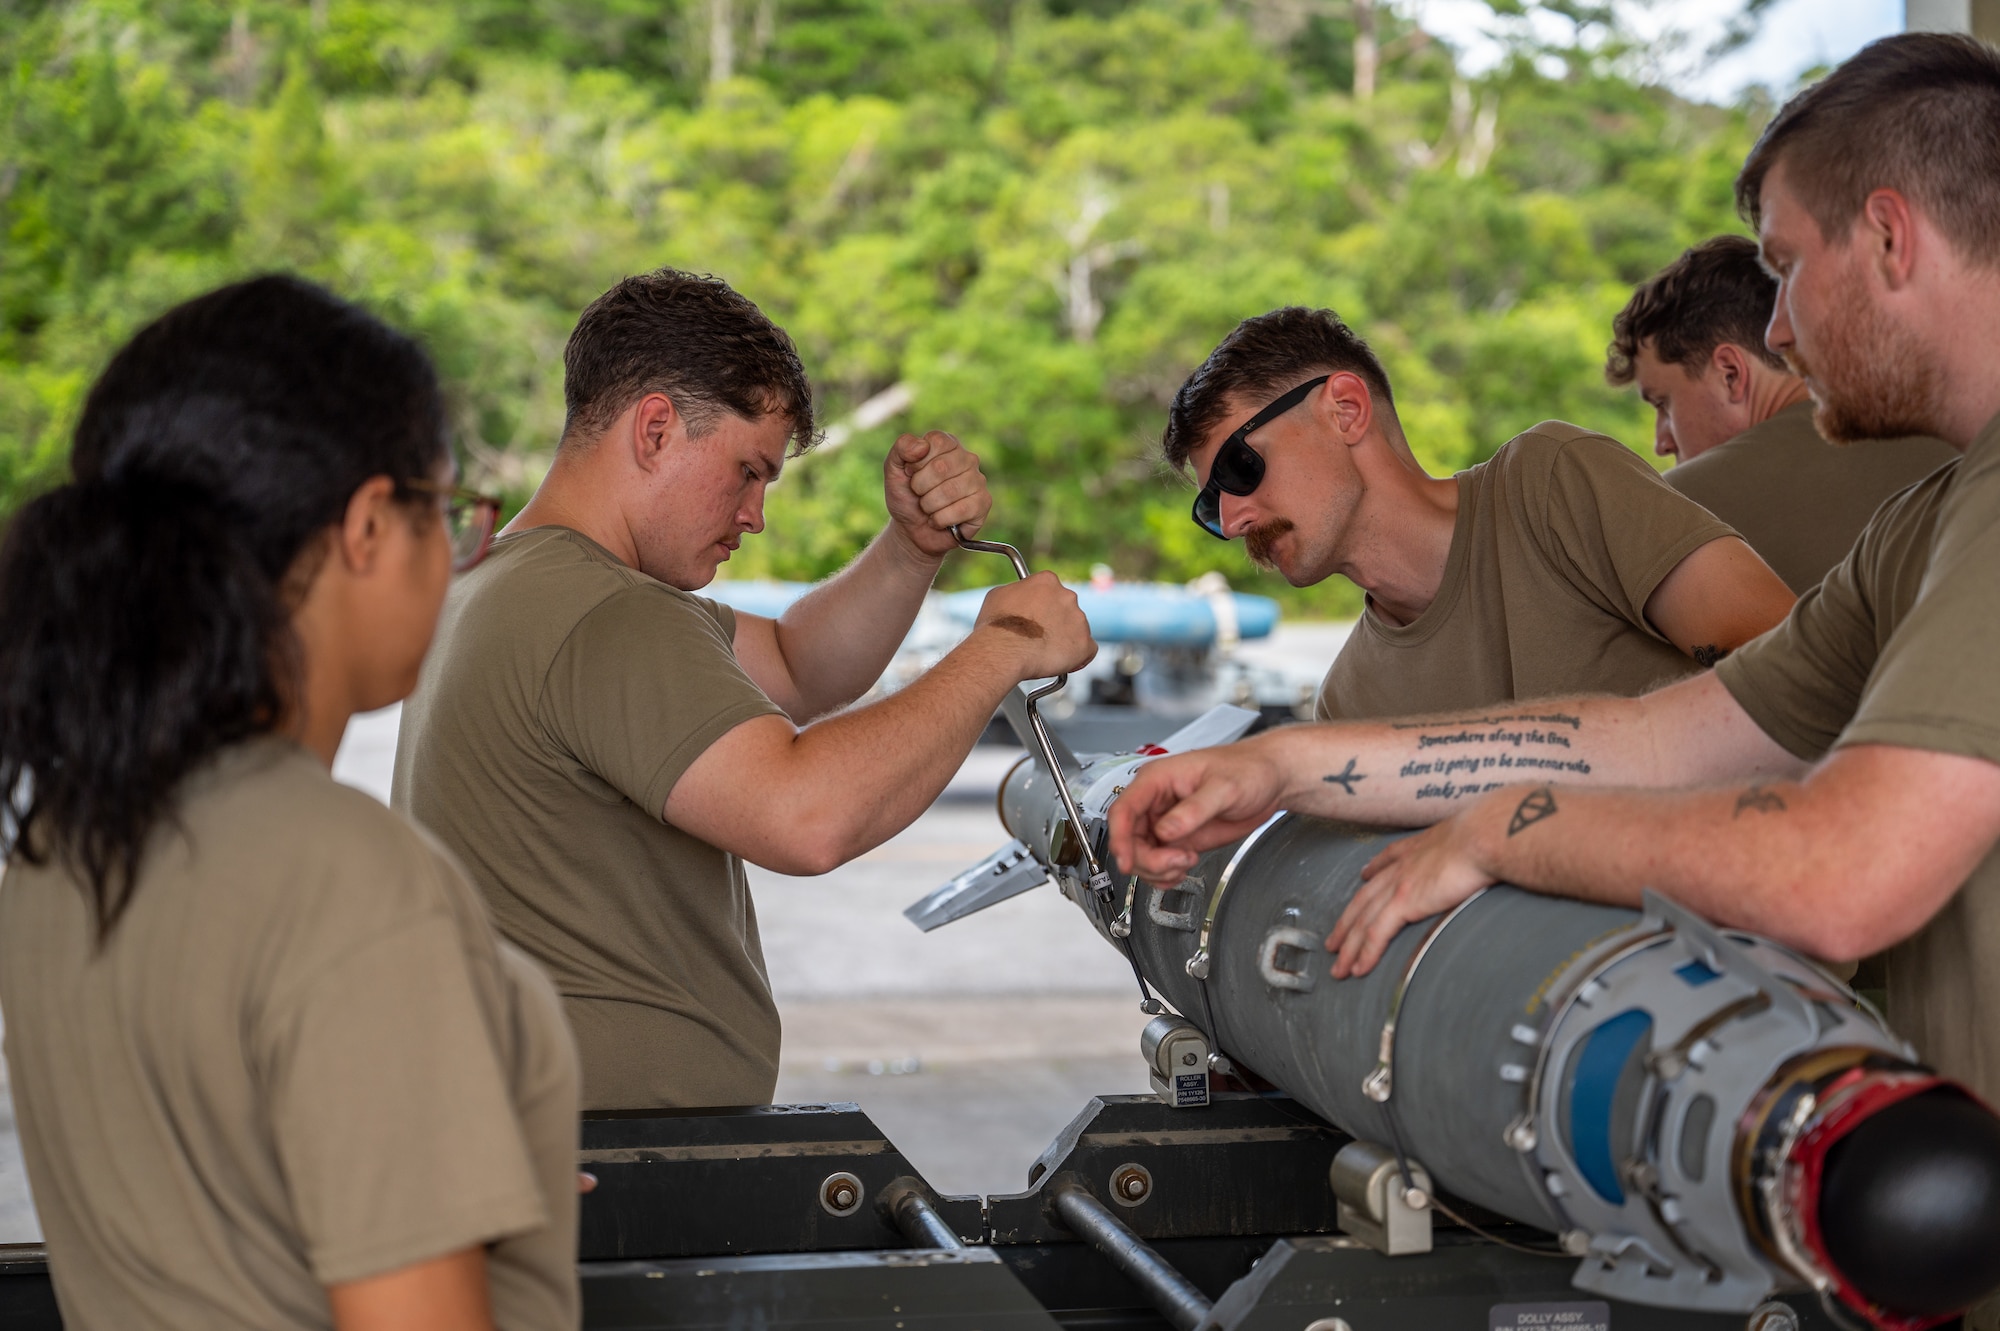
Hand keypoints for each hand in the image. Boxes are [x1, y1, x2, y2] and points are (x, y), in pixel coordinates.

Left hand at [884, 430, 990, 558]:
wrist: (912, 530)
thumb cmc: (906, 497)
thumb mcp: (894, 470)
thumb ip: (902, 448)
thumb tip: (922, 445)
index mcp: (948, 444)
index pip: (936, 442)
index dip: (917, 462)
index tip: (911, 474)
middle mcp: (967, 459)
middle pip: (941, 467)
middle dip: (920, 487)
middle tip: (919, 494)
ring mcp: (978, 481)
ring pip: (949, 491)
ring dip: (929, 505)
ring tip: (929, 508)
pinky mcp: (983, 503)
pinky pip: (960, 510)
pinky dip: (940, 520)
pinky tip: (939, 520)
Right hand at [973, 572, 1095, 681]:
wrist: (1004, 651)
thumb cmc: (996, 626)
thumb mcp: (997, 596)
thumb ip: (1015, 593)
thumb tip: (1017, 597)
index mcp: (1047, 581)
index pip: (1051, 590)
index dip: (1043, 605)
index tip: (1036, 616)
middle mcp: (1067, 596)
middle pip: (1066, 608)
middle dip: (1055, 621)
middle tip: (1040, 636)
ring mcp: (1079, 620)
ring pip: (1077, 629)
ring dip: (1065, 639)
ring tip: (1044, 652)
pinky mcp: (1085, 644)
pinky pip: (1087, 650)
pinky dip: (1078, 657)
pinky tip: (1062, 661)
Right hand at [1108, 739, 1289, 884]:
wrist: (1269, 780)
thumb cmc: (1248, 770)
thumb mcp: (1224, 788)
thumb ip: (1194, 810)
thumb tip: (1165, 831)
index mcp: (1158, 780)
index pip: (1124, 810)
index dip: (1120, 839)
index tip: (1127, 862)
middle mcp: (1156, 801)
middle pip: (1129, 839)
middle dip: (1148, 860)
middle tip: (1176, 864)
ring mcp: (1165, 821)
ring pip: (1140, 854)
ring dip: (1157, 869)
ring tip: (1186, 863)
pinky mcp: (1178, 838)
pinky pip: (1157, 862)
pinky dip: (1164, 874)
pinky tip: (1182, 870)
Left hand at [1325, 810, 1496, 978]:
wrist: (1485, 836)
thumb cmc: (1488, 835)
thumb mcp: (1471, 835)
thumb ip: (1467, 845)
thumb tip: (1485, 849)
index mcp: (1417, 849)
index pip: (1387, 863)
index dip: (1373, 871)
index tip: (1363, 876)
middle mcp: (1401, 866)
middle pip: (1364, 899)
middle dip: (1347, 923)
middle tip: (1334, 941)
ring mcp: (1398, 885)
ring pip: (1363, 921)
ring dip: (1349, 947)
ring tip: (1339, 967)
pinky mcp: (1404, 902)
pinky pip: (1376, 933)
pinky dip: (1366, 953)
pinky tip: (1358, 968)